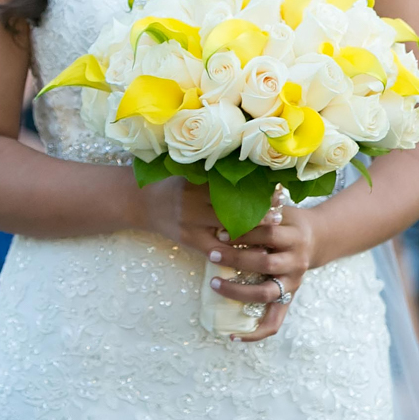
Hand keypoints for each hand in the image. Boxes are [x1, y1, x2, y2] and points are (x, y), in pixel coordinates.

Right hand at [146, 178, 313, 281]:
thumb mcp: (187, 172)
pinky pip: (216, 250)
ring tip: (271, 233)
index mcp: (194, 184)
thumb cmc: (168, 184)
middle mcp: (192, 204)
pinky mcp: (188, 240)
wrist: (139, 203)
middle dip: (257, 213)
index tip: (275, 191)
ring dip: (251, 233)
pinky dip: (235, 252)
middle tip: (279, 214)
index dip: (254, 191)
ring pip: (225, 231)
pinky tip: (252, 252)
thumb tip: (248, 167)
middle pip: (231, 210)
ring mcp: (190, 224)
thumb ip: (212, 172)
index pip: (230, 188)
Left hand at [191, 185, 317, 342]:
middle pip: (264, 263)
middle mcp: (296, 261)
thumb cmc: (288, 220)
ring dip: (237, 291)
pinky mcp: (288, 299)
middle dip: (235, 258)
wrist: (317, 238)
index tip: (219, 229)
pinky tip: (232, 335)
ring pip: (265, 293)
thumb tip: (230, 191)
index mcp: (295, 236)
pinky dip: (254, 333)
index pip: (267, 233)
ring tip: (213, 283)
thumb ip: (261, 206)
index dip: (243, 231)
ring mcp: (293, 283)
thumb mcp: (280, 208)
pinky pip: (274, 322)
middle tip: (211, 253)